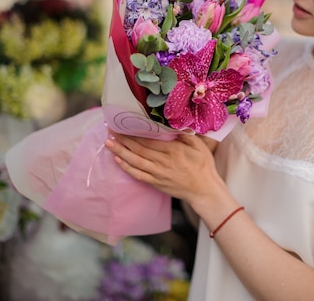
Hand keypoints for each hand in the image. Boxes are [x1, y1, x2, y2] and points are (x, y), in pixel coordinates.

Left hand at [105, 130, 220, 203]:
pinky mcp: (156, 183)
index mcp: (173, 150)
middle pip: (138, 149)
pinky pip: (138, 175)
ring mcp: (158, 174)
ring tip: (108, 143)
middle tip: (110, 130)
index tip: (124, 124)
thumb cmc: (203, 165)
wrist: (204, 190)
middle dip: (123, 139)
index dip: (135, 132)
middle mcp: (163, 162)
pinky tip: (118, 160)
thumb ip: (185, 134)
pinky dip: (126, 168)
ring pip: (135, 161)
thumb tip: (173, 124)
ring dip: (120, 152)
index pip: (149, 139)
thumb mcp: (199, 145)